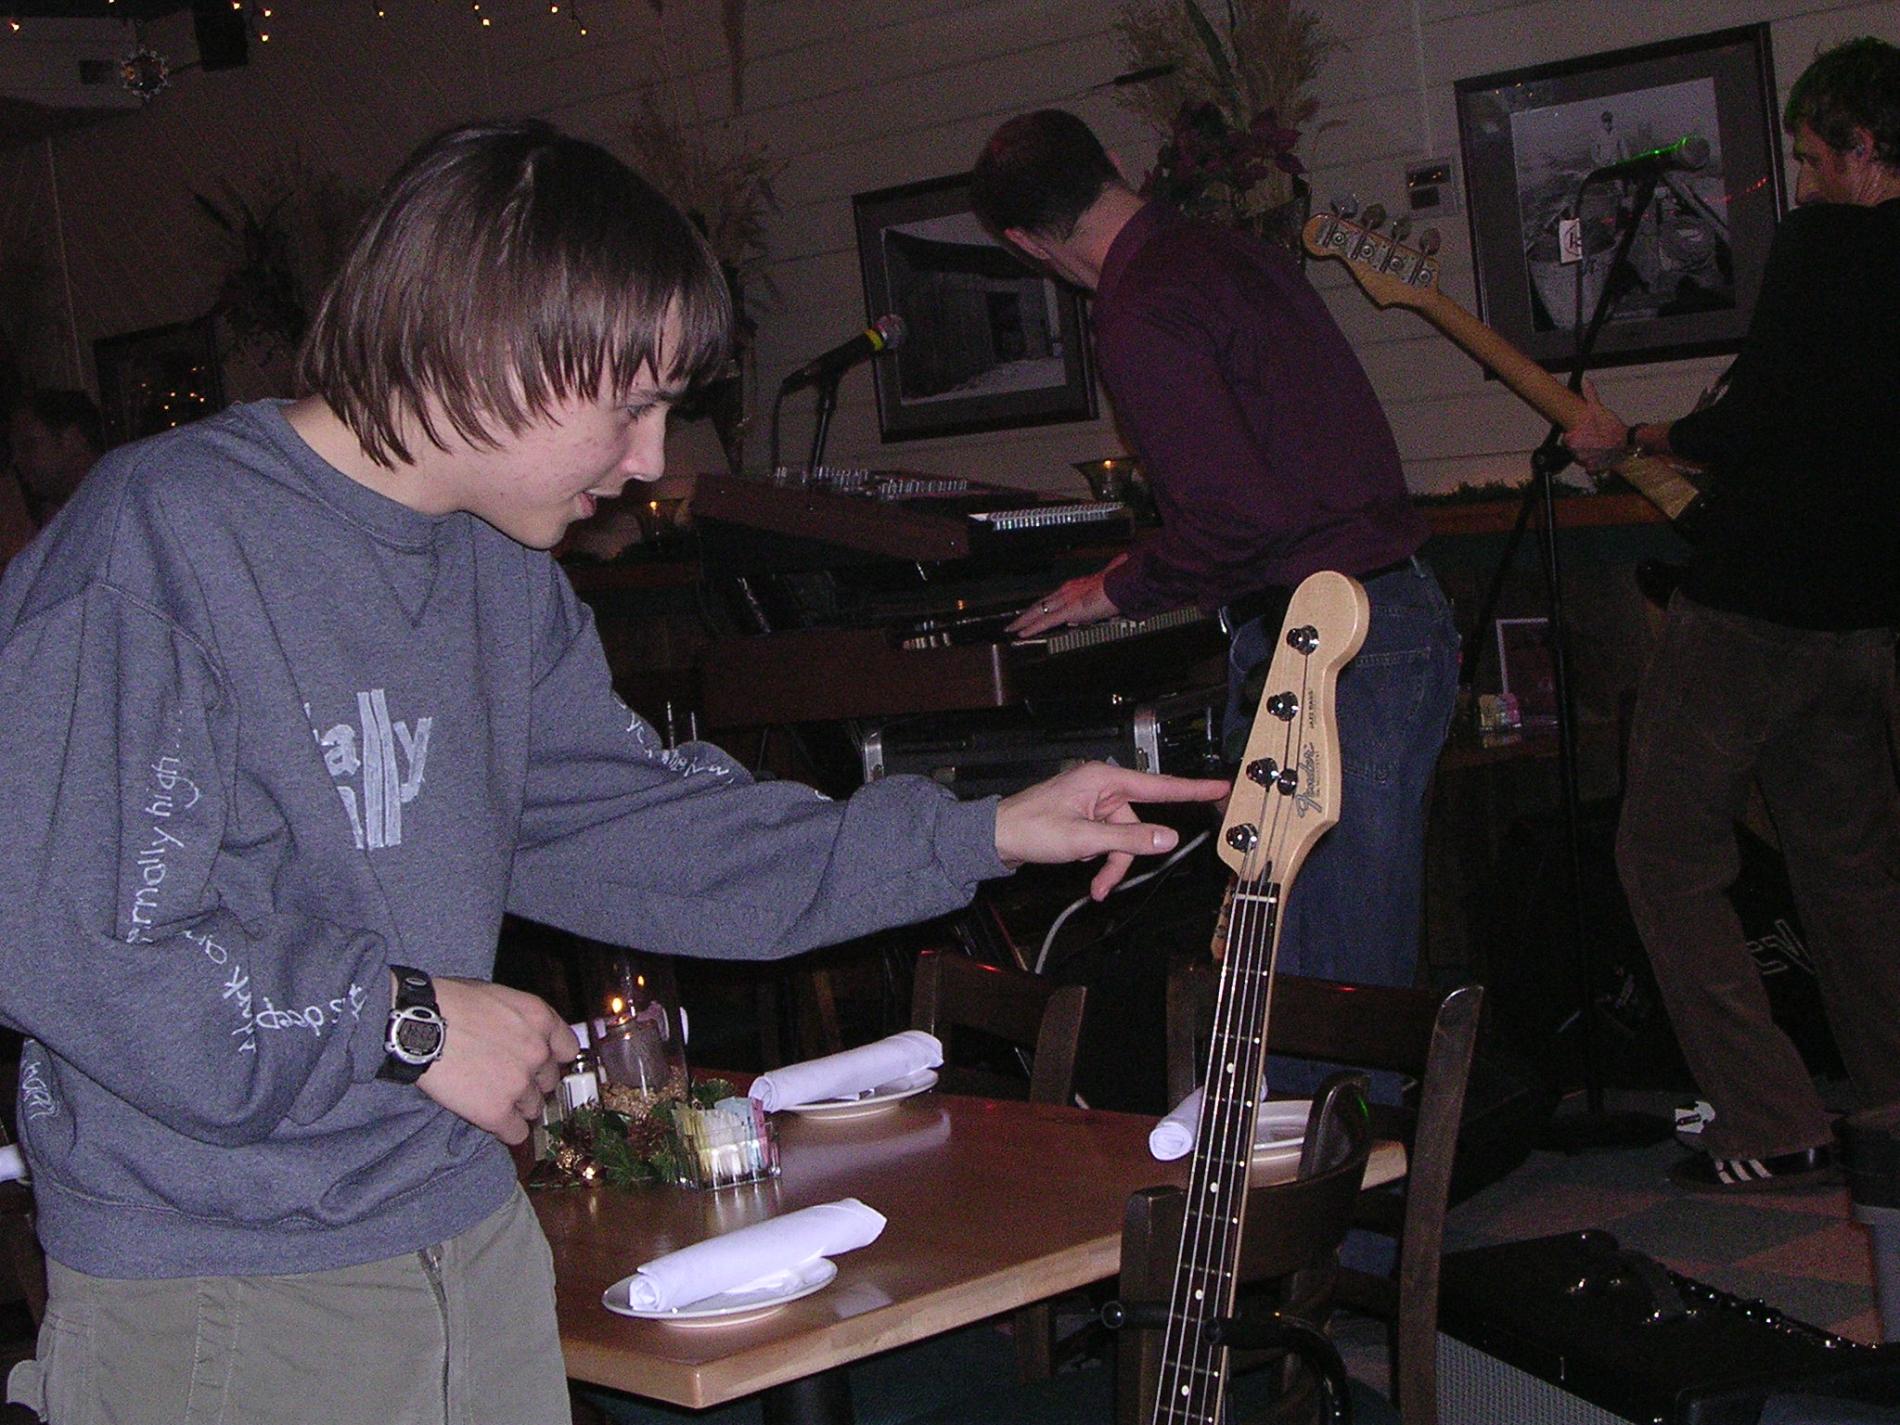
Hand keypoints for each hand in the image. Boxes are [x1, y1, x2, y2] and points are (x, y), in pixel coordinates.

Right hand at [419, 977, 578, 1144]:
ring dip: (516, 1107)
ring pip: (534, 1108)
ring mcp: (520, 1083)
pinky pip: (516, 1133)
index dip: (551, 1059)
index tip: (538, 1065)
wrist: (418, 1025)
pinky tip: (489, 1119)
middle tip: (502, 1080)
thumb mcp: (498, 996)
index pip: (568, 1049)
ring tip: (489, 1097)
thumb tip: (527, 1035)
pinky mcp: (497, 1111)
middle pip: (549, 1082)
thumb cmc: (449, 1003)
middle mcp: (538, 1052)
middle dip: (530, 1082)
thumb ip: (522, 1020)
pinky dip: (505, 1130)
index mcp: (541, 1019)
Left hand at [995, 762, 1228, 900]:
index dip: (1193, 789)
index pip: (1159, 786)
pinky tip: (1090, 874)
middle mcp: (1103, 786)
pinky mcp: (1087, 818)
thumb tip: (1166, 837)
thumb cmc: (1029, 828)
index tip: (1220, 787)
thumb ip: (1129, 839)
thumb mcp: (1084, 839)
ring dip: (1112, 863)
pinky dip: (1103, 859)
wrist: (995, 838)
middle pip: (1139, 823)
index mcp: (1104, 779)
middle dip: (1128, 854)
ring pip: (1125, 838)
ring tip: (1095, 884)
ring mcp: (1095, 803)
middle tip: (1109, 879)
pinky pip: (1110, 840)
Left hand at [1006, 560, 1123, 637]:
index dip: (1040, 607)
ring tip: (1012, 628)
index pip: (1051, 599)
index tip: (1032, 612)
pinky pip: (1046, 620)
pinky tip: (1022, 633)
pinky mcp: (1068, 610)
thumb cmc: (1118, 587)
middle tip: (1014, 622)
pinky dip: (1032, 627)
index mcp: (1074, 587)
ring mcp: (1066, 599)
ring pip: (1038, 611)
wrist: (1123, 584)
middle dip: (1026, 614)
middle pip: (1040, 604)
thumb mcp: (1102, 596)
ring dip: (1023, 620)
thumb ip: (1094, 604)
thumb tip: (1089, 615)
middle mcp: (1066, 591)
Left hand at [1562, 380, 1631, 474]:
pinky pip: (1589, 466)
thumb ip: (1590, 396)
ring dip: (1588, 452)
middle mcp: (1576, 453)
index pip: (1566, 439)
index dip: (1575, 434)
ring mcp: (1584, 462)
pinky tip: (1601, 453)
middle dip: (1582, 443)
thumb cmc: (1613, 428)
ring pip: (1581, 457)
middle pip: (1573, 448)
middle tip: (1594, 437)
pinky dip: (1594, 461)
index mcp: (1573, 440)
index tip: (1584, 431)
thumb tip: (1585, 381)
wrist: (1628, 443)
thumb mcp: (1599, 409)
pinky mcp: (1593, 469)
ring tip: (1599, 444)